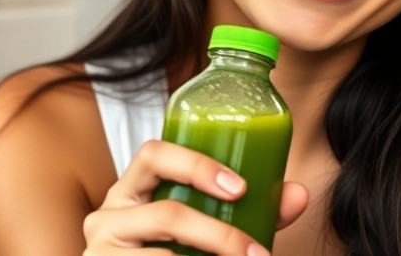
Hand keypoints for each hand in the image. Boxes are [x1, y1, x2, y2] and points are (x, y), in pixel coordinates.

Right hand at [82, 140, 308, 254]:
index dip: (196, 165)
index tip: (241, 188)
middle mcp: (108, 215)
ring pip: (163, 255)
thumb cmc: (169, 250)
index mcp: (132, 189)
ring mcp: (102, 251)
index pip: (153, 154)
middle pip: (166, 212)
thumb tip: (298, 194)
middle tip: (254, 252)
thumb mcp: (203, 228)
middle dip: (218, 234)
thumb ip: (249, 212)